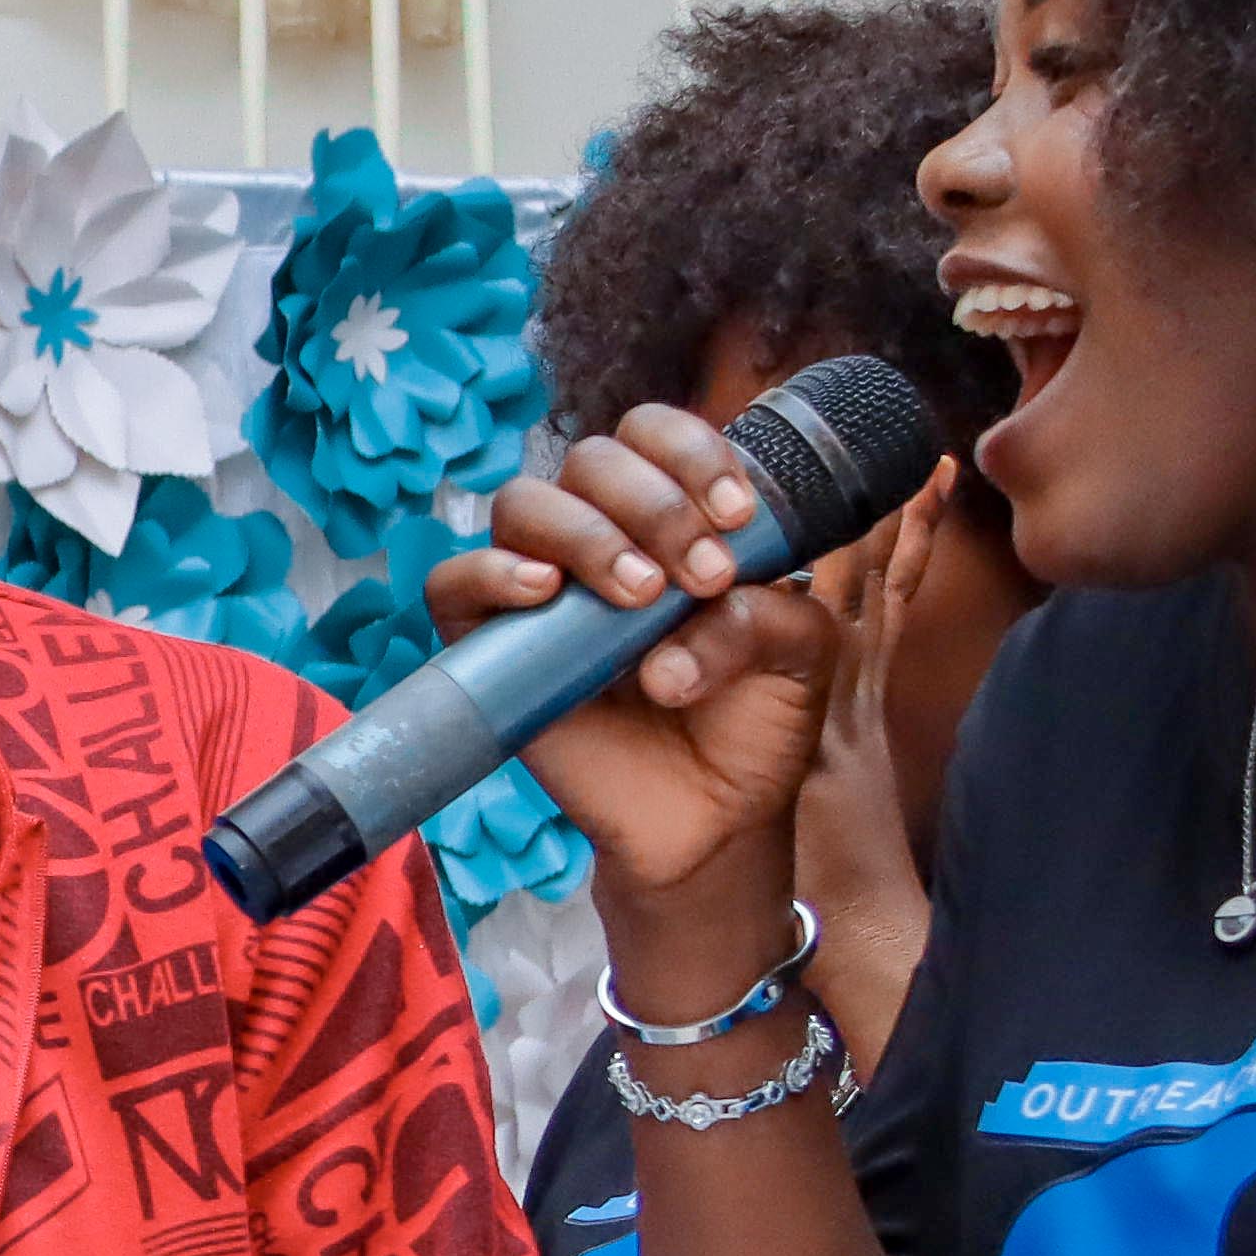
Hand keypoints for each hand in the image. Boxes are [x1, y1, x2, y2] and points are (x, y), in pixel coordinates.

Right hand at [433, 401, 850, 939]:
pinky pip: (454, 583)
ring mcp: (541, 591)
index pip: (655, 434)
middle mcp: (602, 539)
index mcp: (673, 519)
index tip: (738, 517)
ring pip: (524, 504)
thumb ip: (768, 614)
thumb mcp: (800, 655)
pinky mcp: (491, 648)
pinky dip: (491, 573)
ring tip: (641, 597)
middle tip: (701, 575)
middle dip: (653, 503)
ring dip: (588, 535)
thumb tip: (673, 638)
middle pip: (590, 458)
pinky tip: (545, 594)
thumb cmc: (752, 725)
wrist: (713, 821)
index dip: (692, 454)